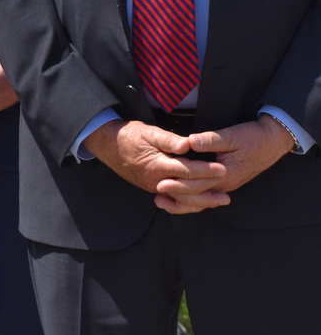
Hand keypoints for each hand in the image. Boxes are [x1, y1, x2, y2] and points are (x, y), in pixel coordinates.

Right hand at [84, 119, 226, 213]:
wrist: (108, 146)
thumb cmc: (128, 136)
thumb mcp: (148, 131)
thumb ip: (169, 140)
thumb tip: (188, 145)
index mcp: (157, 166)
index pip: (186, 171)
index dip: (206, 171)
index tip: (222, 169)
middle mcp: (157, 181)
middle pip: (187, 190)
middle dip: (209, 190)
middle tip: (227, 189)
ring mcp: (155, 187)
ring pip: (182, 199)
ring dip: (203, 201)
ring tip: (221, 201)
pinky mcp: (154, 188)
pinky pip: (175, 199)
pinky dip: (190, 202)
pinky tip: (201, 202)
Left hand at [152, 117, 295, 211]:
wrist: (272, 142)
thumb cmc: (252, 138)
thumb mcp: (231, 135)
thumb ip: (210, 140)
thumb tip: (190, 142)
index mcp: (225, 174)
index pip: (198, 184)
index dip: (178, 185)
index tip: (161, 184)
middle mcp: (225, 184)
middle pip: (197, 195)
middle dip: (176, 196)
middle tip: (157, 196)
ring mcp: (226, 185)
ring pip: (202, 198)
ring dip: (183, 201)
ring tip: (164, 202)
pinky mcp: (225, 182)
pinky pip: (207, 194)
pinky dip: (193, 198)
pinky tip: (180, 197)